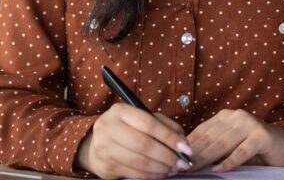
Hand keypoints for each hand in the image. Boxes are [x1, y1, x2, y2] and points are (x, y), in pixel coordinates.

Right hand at [75, 104, 193, 178]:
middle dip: (167, 156)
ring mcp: (104, 147)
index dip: (169, 137)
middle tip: (182, 163)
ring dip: (161, 168)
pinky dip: (151, 175)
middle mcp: (108, 127)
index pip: (149, 124)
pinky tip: (160, 173)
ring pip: (139, 161)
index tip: (186, 148)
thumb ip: (164, 125)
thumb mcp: (142, 119)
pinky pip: (134, 173)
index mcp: (120, 111)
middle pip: (144, 144)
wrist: (97, 143)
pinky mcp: (105, 165)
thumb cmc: (126, 129)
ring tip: (173, 169)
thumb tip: (182, 141)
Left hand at [184, 109, 283, 172]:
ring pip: (222, 143)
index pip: (201, 132)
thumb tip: (187, 159)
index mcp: (224, 117)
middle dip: (192, 154)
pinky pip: (241, 151)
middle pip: (209, 138)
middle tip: (178, 167)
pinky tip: (218, 169)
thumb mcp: (230, 145)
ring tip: (192, 169)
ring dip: (205, 158)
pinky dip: (229, 162)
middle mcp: (235, 117)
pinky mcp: (261, 136)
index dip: (186, 146)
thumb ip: (213, 147)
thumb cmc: (254, 148)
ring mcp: (249, 125)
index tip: (173, 158)